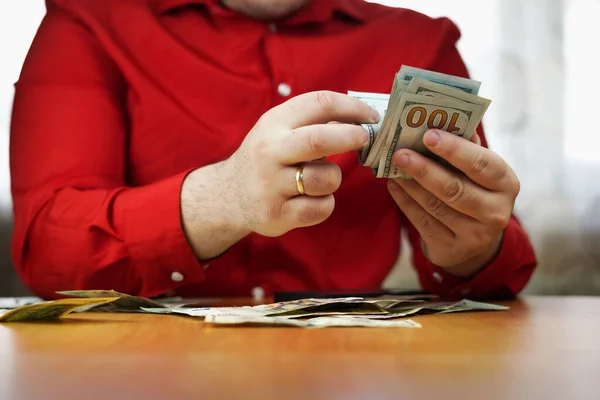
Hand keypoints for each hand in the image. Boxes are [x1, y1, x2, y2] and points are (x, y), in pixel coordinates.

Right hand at [221, 91, 378, 236]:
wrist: (228, 196)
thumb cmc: (267, 159)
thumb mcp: (279, 130)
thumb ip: (313, 122)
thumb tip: (362, 117)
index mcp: (274, 124)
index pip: (318, 103)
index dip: (352, 107)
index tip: (371, 117)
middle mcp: (269, 152)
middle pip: (319, 140)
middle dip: (351, 137)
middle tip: (365, 139)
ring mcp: (271, 185)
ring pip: (326, 178)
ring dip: (334, 178)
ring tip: (321, 179)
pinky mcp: (277, 214)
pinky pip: (321, 208)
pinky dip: (325, 203)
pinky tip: (312, 200)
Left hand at [387, 129, 519, 277]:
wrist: (475, 243)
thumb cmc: (474, 193)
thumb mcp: (478, 173)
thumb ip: (466, 148)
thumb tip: (441, 118)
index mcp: (506, 184)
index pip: (482, 164)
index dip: (455, 149)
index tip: (429, 134)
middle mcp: (496, 212)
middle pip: (455, 188)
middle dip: (424, 169)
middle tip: (400, 152)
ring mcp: (474, 235)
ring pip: (435, 206)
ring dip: (410, 184)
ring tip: (392, 167)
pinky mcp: (451, 249)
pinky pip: (423, 222)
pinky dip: (405, 202)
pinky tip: (394, 186)